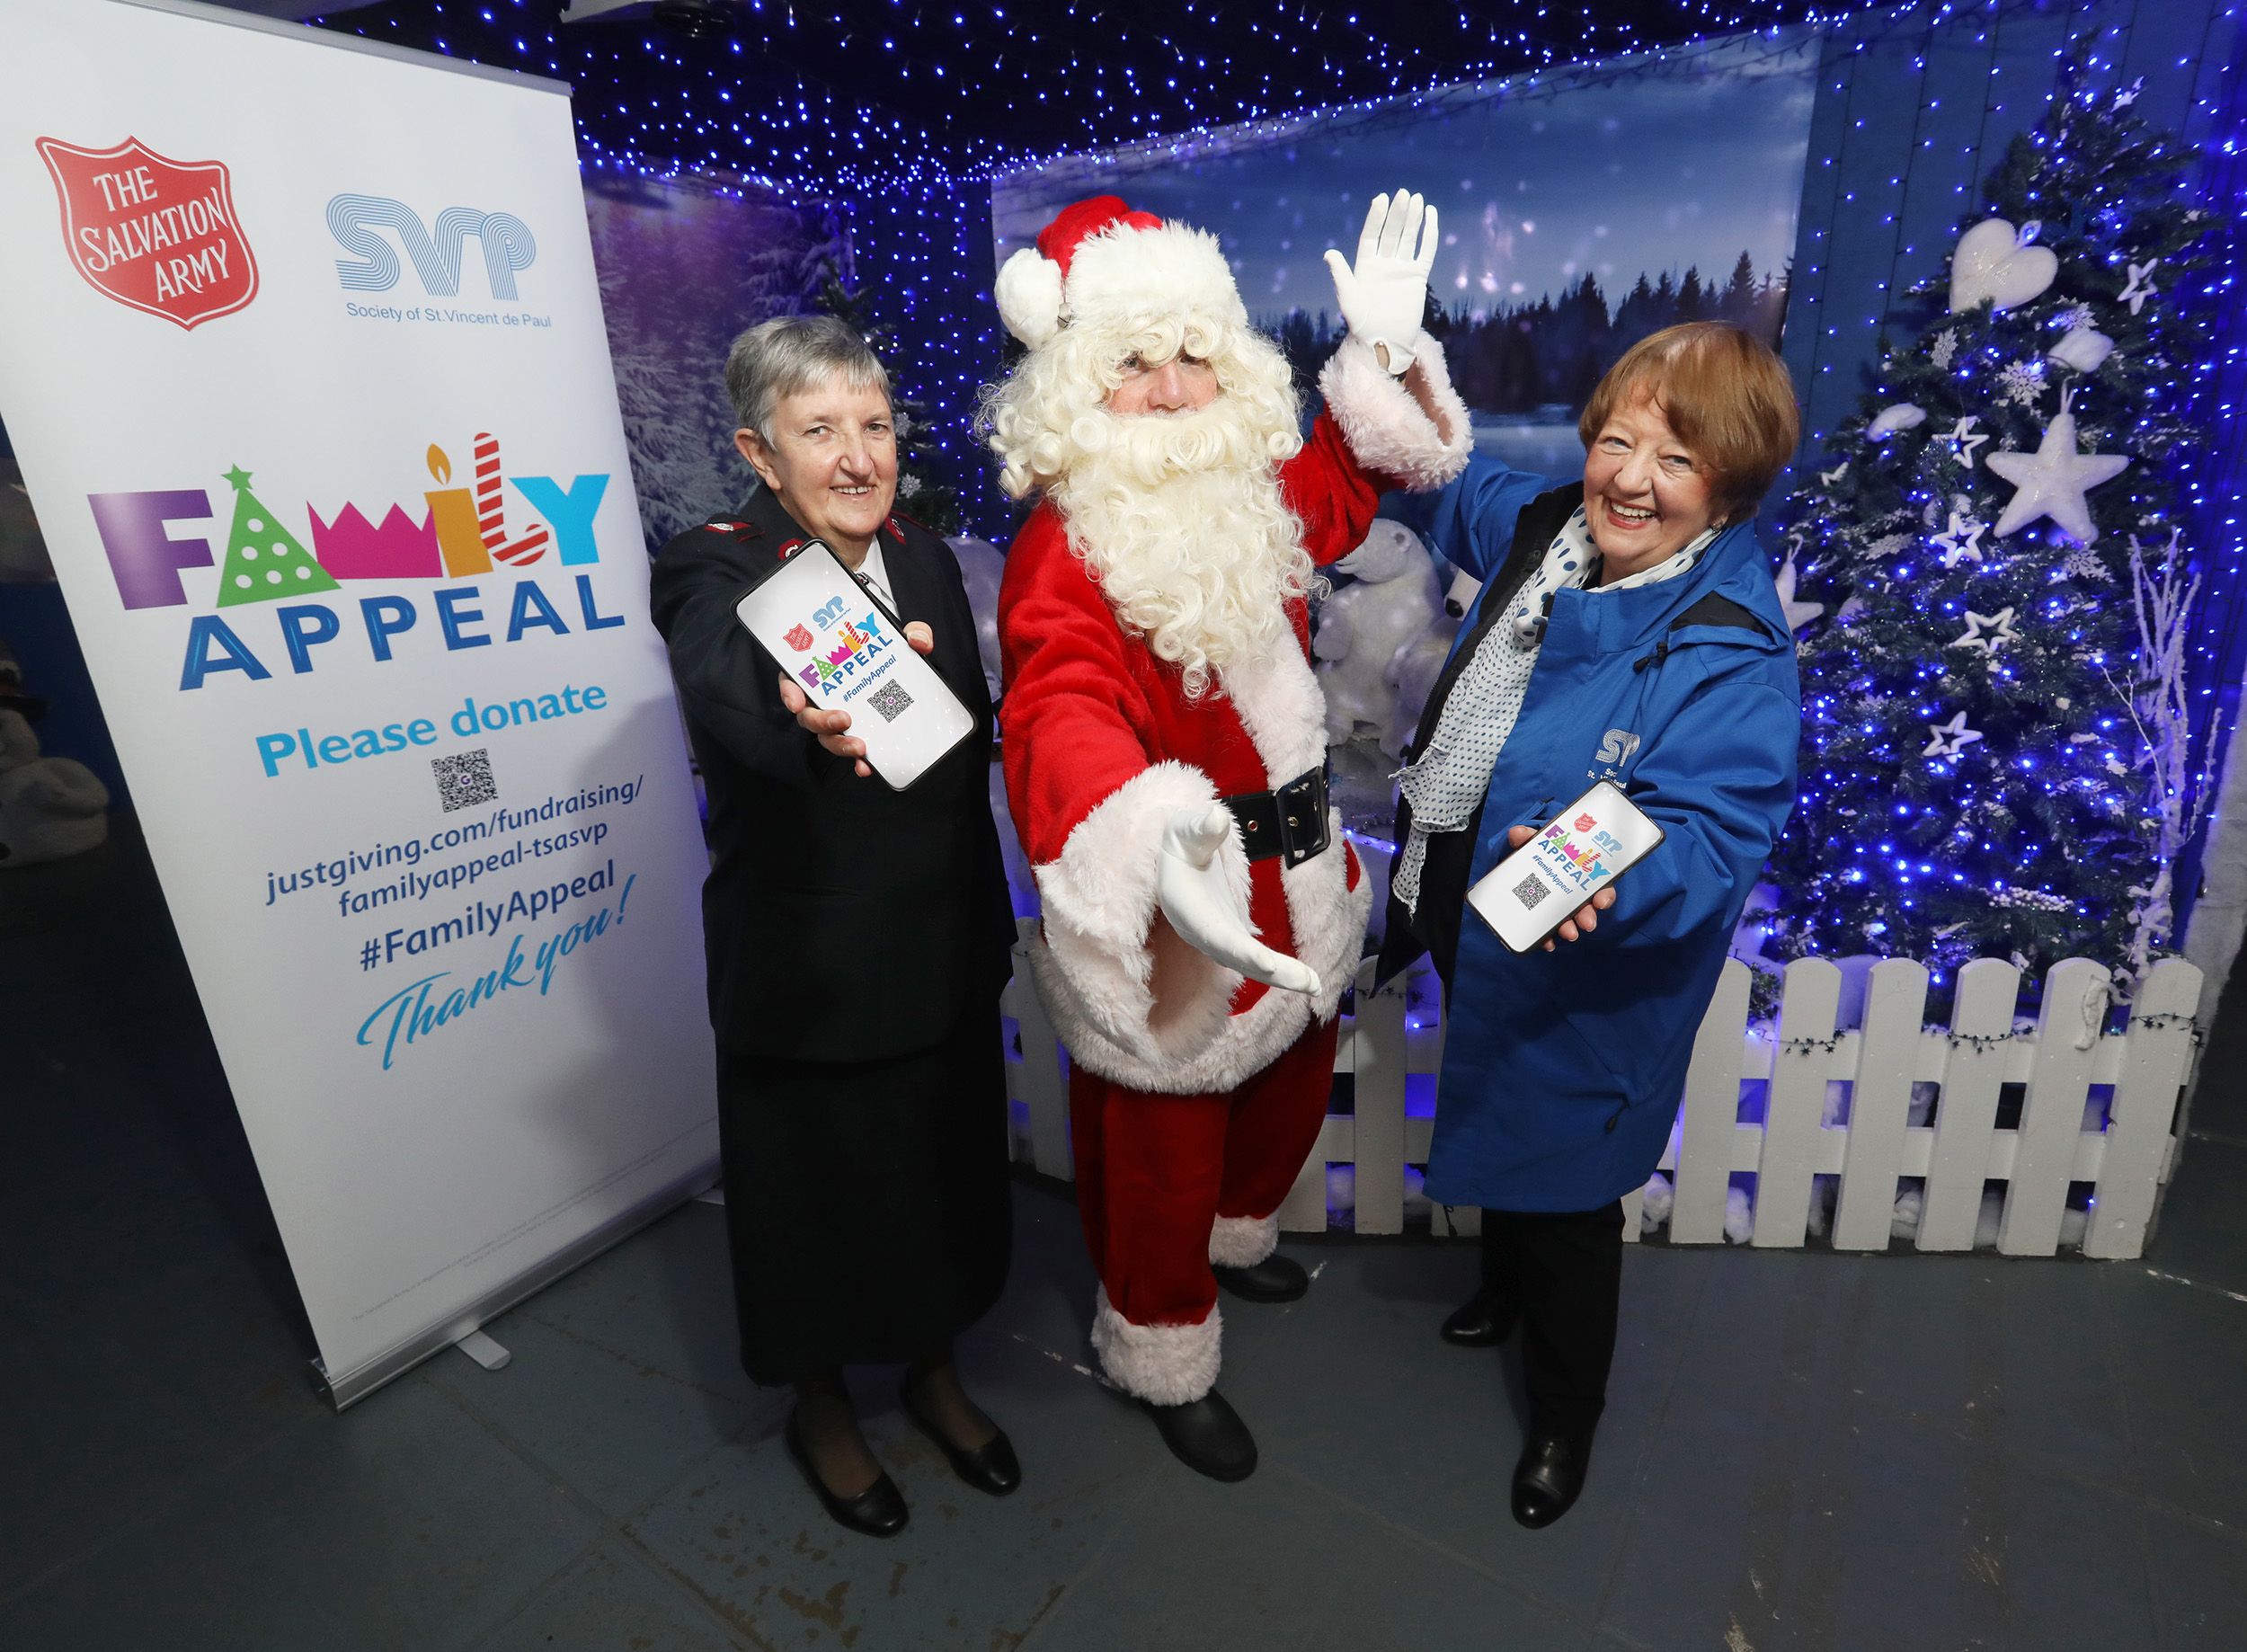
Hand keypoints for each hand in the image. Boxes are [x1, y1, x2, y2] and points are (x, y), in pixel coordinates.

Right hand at [777, 619, 933, 778]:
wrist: (897, 662)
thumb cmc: (884, 645)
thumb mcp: (899, 635)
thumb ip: (911, 631)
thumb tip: (919, 641)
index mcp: (818, 669)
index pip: (793, 679)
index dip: (790, 692)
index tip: (797, 702)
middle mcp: (822, 696)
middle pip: (809, 714)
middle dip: (822, 721)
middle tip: (844, 720)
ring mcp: (836, 716)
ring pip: (828, 736)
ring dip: (840, 744)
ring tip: (860, 748)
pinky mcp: (856, 732)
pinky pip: (851, 749)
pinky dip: (857, 761)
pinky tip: (867, 766)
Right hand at [1156, 804, 1321, 995]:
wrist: (1173, 861)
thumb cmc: (1180, 843)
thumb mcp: (1184, 830)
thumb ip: (1199, 828)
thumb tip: (1218, 818)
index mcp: (1189, 909)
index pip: (1217, 935)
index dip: (1241, 951)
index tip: (1267, 965)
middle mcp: (1203, 932)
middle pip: (1239, 959)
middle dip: (1274, 972)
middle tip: (1309, 984)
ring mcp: (1219, 939)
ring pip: (1250, 965)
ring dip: (1284, 977)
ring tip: (1317, 987)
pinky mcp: (1232, 938)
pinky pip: (1256, 960)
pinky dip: (1280, 972)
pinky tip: (1308, 980)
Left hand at [1323, 187, 1438, 375]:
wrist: (1385, 342)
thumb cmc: (1362, 325)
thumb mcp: (1349, 299)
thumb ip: (1341, 275)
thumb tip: (1329, 253)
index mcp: (1365, 265)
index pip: (1371, 235)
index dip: (1376, 217)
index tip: (1381, 199)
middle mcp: (1383, 263)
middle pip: (1391, 232)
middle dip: (1397, 213)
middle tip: (1404, 193)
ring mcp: (1401, 268)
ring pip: (1408, 238)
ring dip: (1413, 219)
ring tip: (1417, 199)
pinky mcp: (1418, 276)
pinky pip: (1425, 251)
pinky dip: (1429, 234)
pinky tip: (1431, 215)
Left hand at [1506, 824, 1618, 950]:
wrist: (1524, 864)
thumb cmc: (1540, 853)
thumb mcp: (1536, 843)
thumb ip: (1527, 837)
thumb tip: (1517, 832)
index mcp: (1580, 873)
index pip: (1600, 885)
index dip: (1604, 894)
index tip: (1601, 901)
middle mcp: (1576, 891)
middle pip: (1587, 906)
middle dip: (1587, 915)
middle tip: (1586, 923)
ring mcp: (1563, 906)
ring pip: (1571, 919)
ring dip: (1570, 927)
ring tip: (1568, 934)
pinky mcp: (1548, 917)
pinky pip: (1552, 930)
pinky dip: (1550, 938)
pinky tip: (1547, 943)